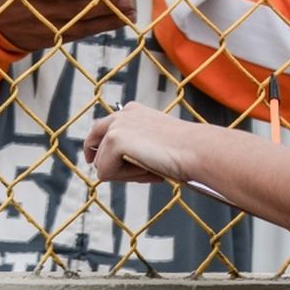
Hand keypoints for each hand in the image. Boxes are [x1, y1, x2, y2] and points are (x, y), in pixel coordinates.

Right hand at [0, 0, 134, 50]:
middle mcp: (39, 11)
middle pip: (74, 10)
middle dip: (101, 5)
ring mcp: (47, 27)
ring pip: (81, 25)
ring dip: (107, 20)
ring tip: (130, 12)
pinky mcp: (52, 38)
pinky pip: (78, 34)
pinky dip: (98, 29)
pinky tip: (118, 21)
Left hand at [85, 102, 201, 182]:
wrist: (195, 149)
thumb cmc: (183, 150)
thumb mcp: (154, 142)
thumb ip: (133, 147)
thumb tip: (110, 168)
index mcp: (131, 111)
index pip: (101, 131)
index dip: (97, 149)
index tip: (93, 161)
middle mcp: (121, 115)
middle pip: (95, 149)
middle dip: (112, 166)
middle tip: (140, 171)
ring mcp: (115, 126)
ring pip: (101, 165)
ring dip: (123, 174)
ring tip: (149, 168)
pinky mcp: (114, 140)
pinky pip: (105, 173)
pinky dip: (125, 178)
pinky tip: (146, 169)